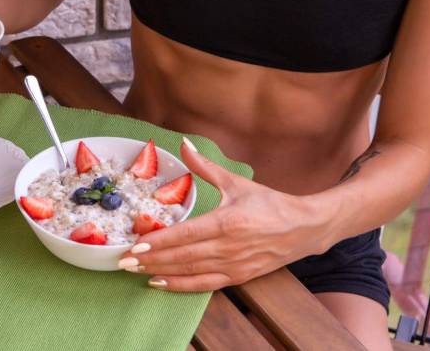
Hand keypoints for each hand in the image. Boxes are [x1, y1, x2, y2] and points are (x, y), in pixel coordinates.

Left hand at [119, 138, 329, 291]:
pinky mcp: (238, 277)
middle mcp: (228, 247)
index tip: (136, 243)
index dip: (159, 241)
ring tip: (134, 270)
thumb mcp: (236, 182)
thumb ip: (205, 167)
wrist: (305, 228)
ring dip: (160, 271)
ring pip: (189, 271)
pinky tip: (159, 282)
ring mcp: (233, 265)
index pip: (186, 234)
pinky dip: (180, 285)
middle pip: (182, 256)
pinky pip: (204, 285)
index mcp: (227, 222)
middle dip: (151, 258)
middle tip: (123, 260)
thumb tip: (184, 143)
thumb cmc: (270, 203)